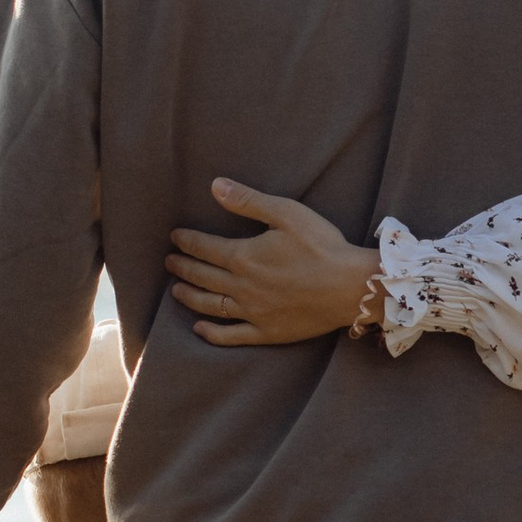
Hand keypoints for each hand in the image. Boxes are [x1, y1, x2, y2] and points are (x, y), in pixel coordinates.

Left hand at [168, 181, 377, 344]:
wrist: (352, 287)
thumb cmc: (322, 246)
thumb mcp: (287, 213)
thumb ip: (248, 201)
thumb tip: (215, 186)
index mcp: (243, 257)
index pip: (204, 248)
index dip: (186, 241)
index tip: (175, 237)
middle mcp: (241, 287)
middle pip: (202, 276)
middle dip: (182, 267)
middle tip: (169, 262)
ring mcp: (253, 312)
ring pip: (210, 305)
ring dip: (189, 297)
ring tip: (176, 291)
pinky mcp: (267, 332)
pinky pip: (231, 335)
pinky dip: (212, 333)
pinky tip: (199, 329)